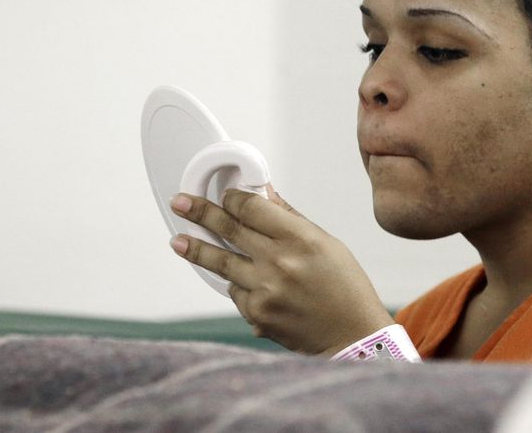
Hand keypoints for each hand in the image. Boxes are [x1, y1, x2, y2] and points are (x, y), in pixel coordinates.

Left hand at [168, 186, 394, 354]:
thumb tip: (264, 195)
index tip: (224, 196)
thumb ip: (290, 219)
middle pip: (229, 229)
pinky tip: (242, 281)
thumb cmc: (345, 288)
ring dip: (196, 249)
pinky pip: (235, 292)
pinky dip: (236, 284)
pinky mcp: (257, 315)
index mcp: (299, 239)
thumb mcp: (326, 243)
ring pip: (221, 263)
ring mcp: (264, 291)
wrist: (353, 336)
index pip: (251, 208)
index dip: (233, 199)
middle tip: (180, 203)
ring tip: (177, 241)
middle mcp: (279, 263)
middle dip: (200, 213)